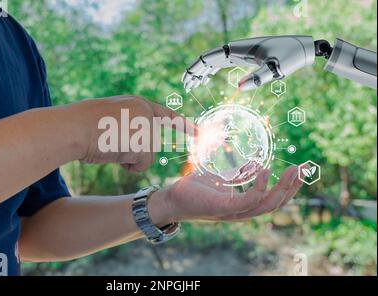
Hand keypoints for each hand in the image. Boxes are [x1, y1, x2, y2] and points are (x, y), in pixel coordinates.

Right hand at [73, 95, 193, 171]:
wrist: (75, 127)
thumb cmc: (84, 124)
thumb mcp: (111, 117)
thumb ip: (128, 125)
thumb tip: (135, 145)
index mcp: (137, 103)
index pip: (166, 115)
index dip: (184, 126)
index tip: (201, 134)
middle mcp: (146, 113)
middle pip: (151, 143)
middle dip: (135, 149)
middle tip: (112, 141)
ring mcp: (147, 127)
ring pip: (147, 155)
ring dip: (129, 157)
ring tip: (110, 144)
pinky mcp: (145, 143)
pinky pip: (142, 164)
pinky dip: (129, 165)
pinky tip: (114, 153)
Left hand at [149, 165, 302, 223]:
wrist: (171, 198)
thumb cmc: (196, 188)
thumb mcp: (221, 177)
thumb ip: (237, 173)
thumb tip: (253, 161)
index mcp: (243, 204)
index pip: (272, 198)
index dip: (289, 186)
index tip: (300, 169)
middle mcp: (242, 211)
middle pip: (276, 203)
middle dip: (293, 187)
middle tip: (305, 168)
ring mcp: (234, 212)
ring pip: (267, 204)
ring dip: (283, 187)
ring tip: (293, 170)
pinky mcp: (223, 209)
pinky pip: (247, 201)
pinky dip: (259, 187)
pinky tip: (264, 170)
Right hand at [182, 36, 314, 91]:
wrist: (301, 48)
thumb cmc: (289, 57)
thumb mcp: (275, 68)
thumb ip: (257, 78)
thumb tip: (238, 87)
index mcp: (238, 49)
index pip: (208, 57)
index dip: (194, 68)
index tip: (185, 80)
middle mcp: (235, 49)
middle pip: (207, 59)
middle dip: (194, 72)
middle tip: (184, 87)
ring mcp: (238, 53)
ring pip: (212, 62)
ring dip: (200, 72)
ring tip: (191, 86)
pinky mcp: (244, 58)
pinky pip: (221, 64)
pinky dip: (211, 71)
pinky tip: (206, 80)